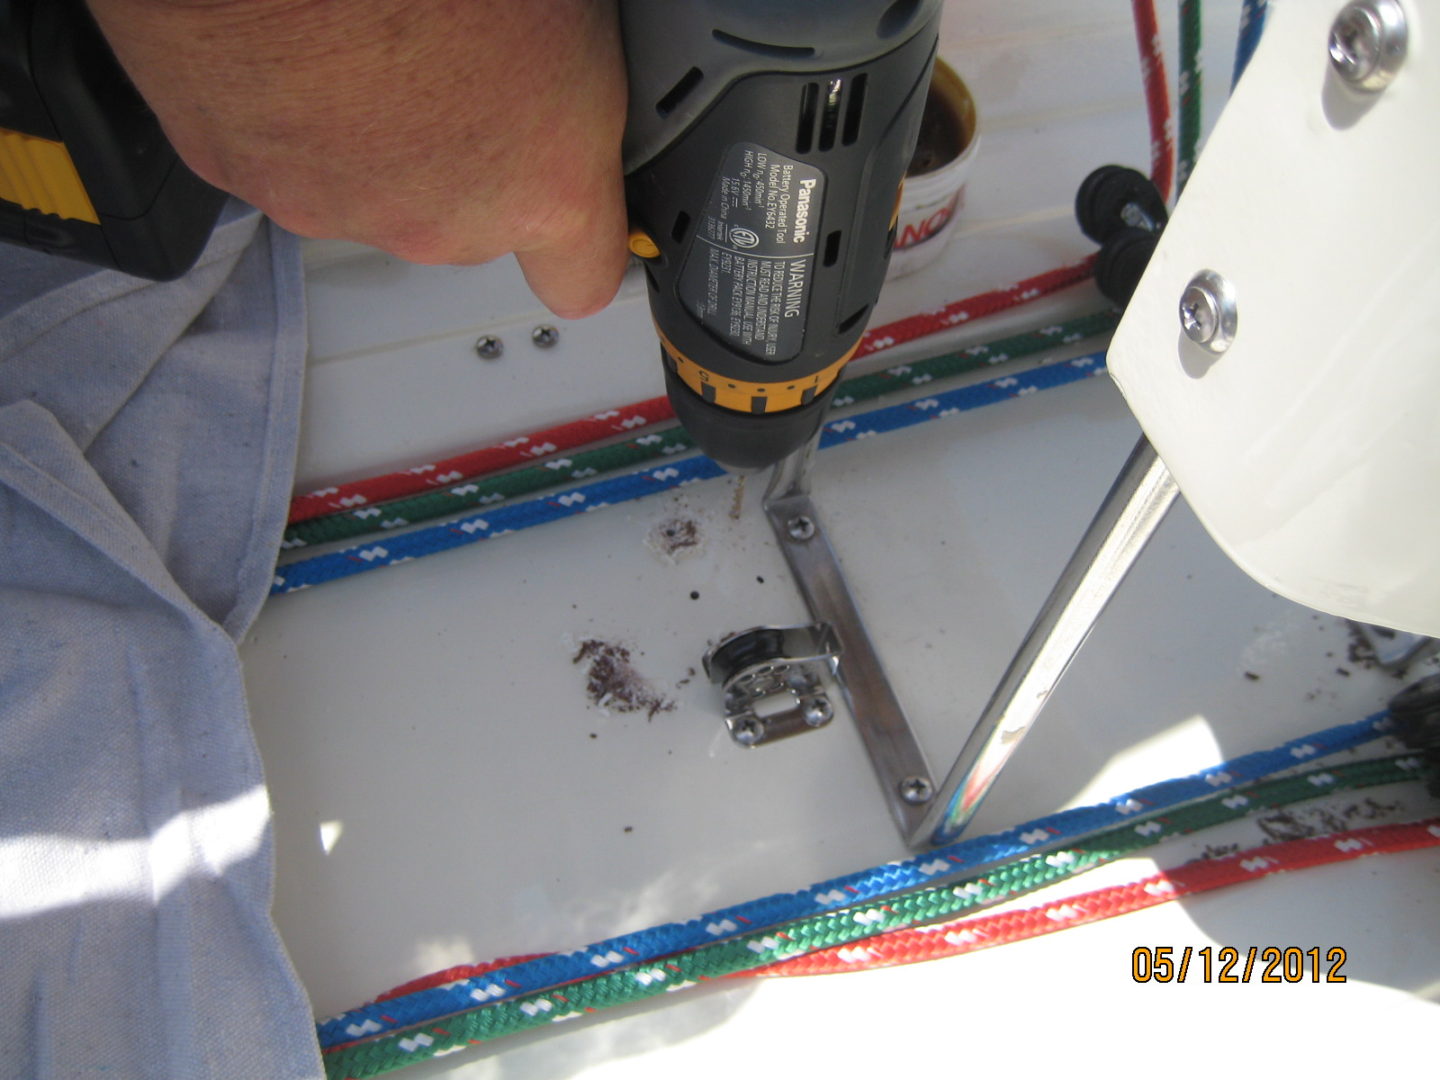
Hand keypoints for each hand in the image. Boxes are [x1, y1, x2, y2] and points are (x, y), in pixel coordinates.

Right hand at [86, 0, 629, 317]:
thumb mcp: (559, 9)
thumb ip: (563, 79)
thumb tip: (561, 61)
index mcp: (544, 183)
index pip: (582, 277)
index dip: (576, 247)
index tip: (573, 223)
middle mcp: (448, 224)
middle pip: (469, 224)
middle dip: (464, 161)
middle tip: (451, 64)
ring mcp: (346, 211)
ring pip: (374, 191)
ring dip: (375, 137)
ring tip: (367, 44)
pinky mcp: (250, 183)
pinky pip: (285, 156)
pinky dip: (290, 115)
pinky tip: (302, 50)